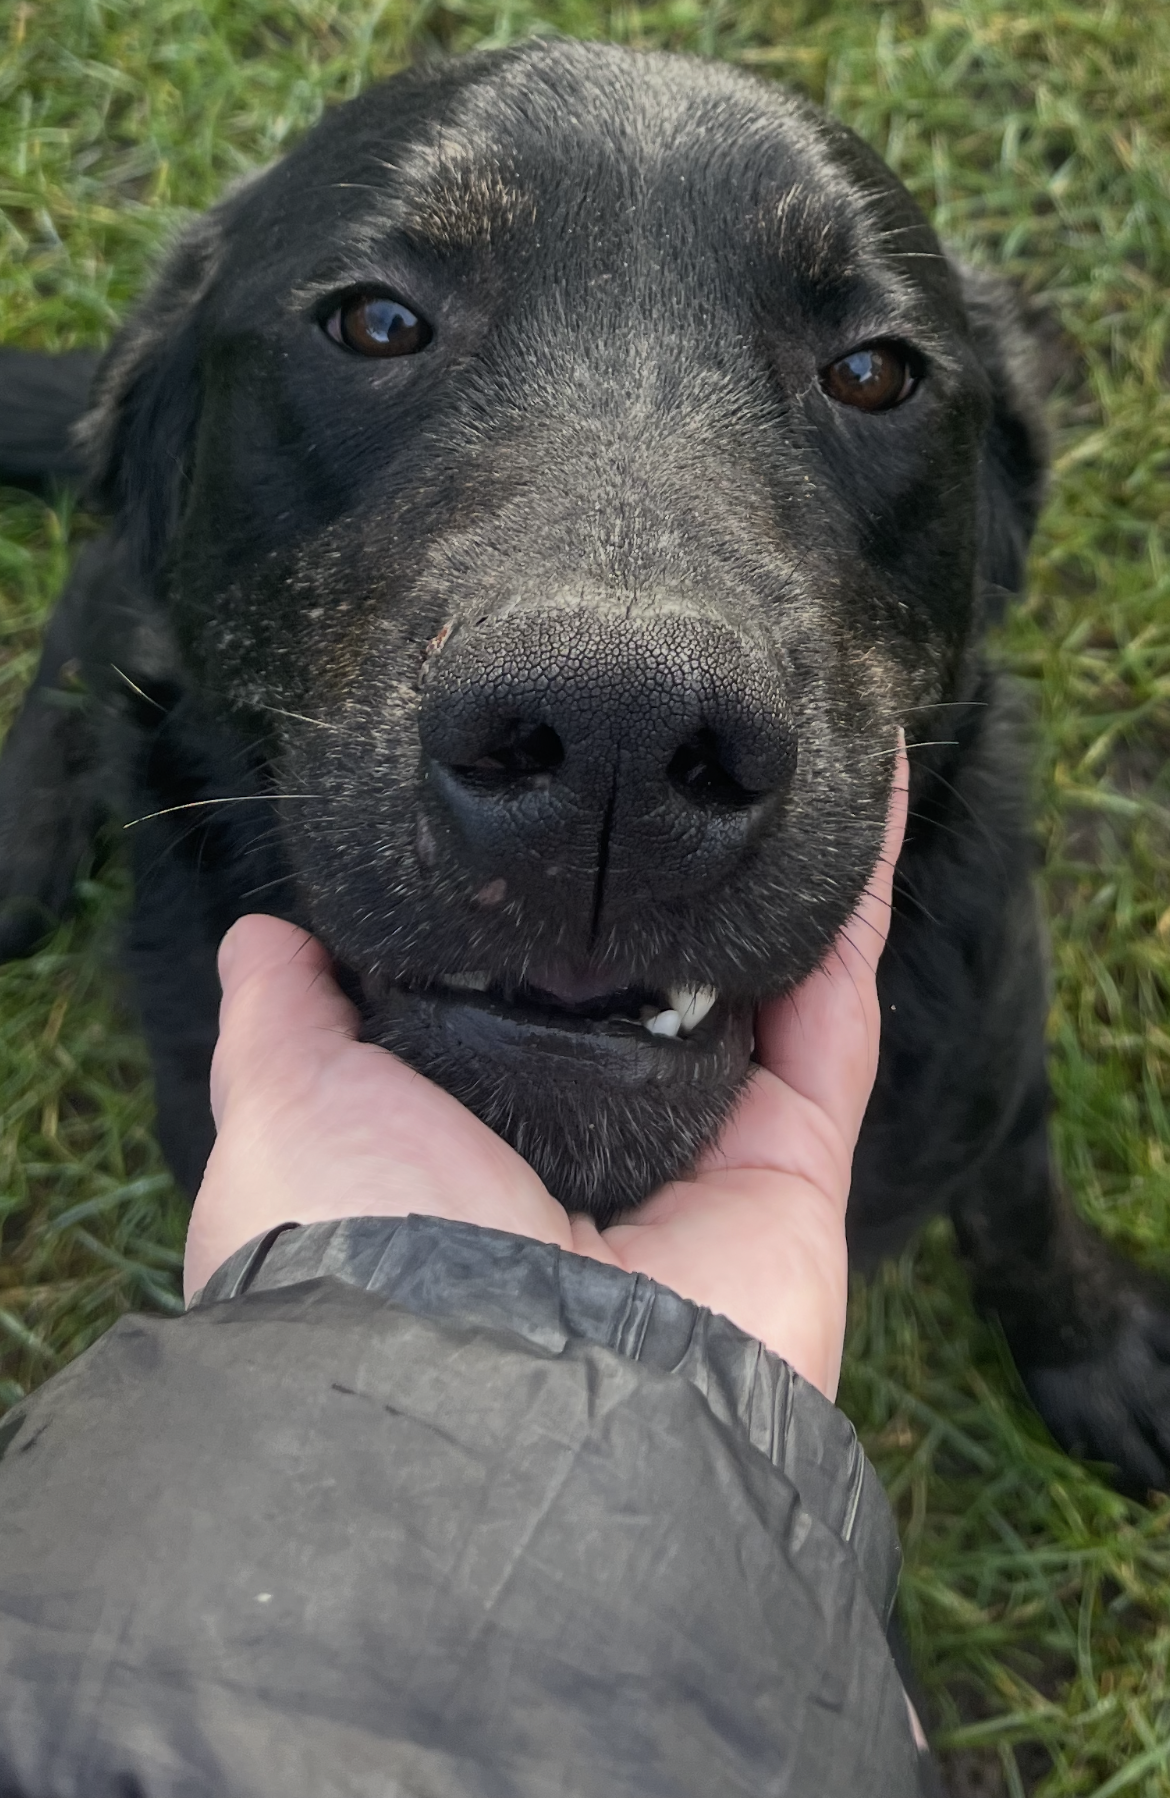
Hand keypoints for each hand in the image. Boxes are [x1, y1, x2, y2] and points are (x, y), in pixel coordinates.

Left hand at [185, 748, 907, 1398]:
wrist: (489, 1400)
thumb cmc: (360, 1251)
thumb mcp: (280, 1107)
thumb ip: (282, 1019)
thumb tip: (260, 935)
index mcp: (459, 1146)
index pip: (509, 1009)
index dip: (528, 914)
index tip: (547, 803)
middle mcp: (584, 1156)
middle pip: (648, 1000)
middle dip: (665, 893)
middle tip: (679, 760)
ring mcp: (700, 1167)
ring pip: (760, 992)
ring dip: (785, 877)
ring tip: (791, 745)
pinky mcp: (793, 1176)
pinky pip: (838, 1022)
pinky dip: (861, 910)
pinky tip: (869, 795)